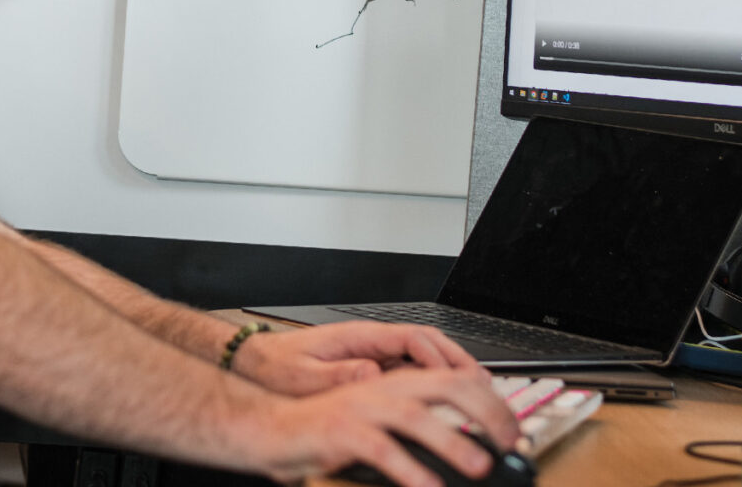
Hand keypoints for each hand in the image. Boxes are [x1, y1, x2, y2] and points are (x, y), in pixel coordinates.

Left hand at [230, 321, 484, 395]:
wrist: (257, 363)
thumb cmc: (277, 367)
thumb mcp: (303, 376)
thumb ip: (338, 376)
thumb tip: (373, 376)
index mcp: (358, 338)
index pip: (411, 338)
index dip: (440, 356)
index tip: (459, 378)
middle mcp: (369, 343)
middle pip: (426, 345)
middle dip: (458, 362)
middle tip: (485, 387)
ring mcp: (371, 355)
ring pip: (421, 358)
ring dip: (450, 373)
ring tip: (477, 396)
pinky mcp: (368, 370)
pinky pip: (408, 372)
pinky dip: (432, 384)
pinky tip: (445, 403)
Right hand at [251, 364, 519, 486]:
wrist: (274, 429)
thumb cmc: (328, 431)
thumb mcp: (379, 425)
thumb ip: (416, 432)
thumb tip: (464, 454)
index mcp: (395, 383)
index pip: (453, 378)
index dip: (489, 398)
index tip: (513, 427)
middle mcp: (382, 388)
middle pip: (444, 386)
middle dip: (484, 411)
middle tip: (509, 442)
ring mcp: (362, 408)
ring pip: (415, 416)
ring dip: (452, 440)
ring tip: (479, 465)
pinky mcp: (343, 431)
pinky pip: (383, 450)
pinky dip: (409, 470)